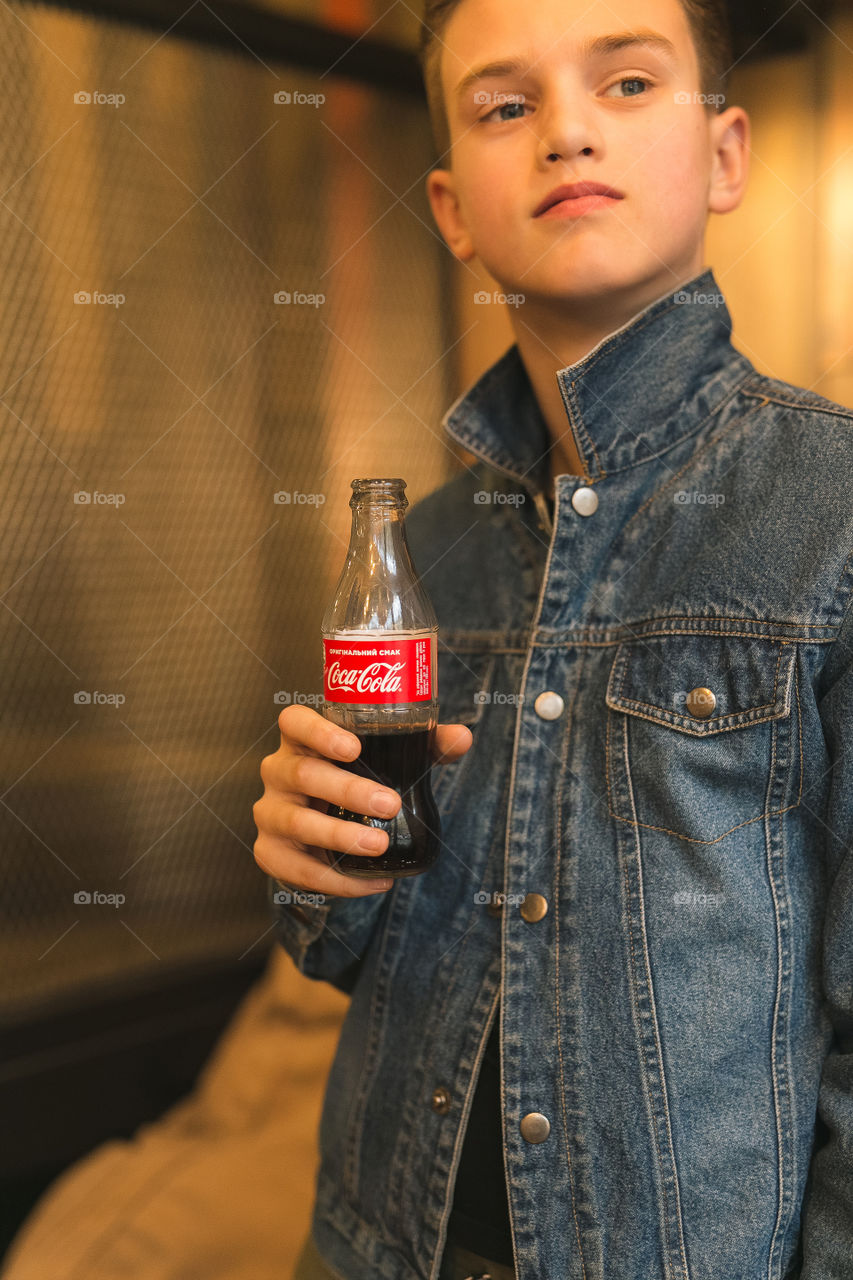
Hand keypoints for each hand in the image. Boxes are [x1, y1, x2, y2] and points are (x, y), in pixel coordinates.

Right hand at [253, 704, 472, 897]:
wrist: (320, 832)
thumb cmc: (356, 779)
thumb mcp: (389, 760)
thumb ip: (425, 747)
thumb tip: (461, 738)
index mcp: (302, 740)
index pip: (294, 722)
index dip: (317, 731)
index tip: (353, 747)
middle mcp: (278, 771)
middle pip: (302, 774)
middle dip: (347, 790)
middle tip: (389, 804)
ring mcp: (270, 812)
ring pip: (296, 821)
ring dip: (339, 836)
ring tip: (378, 845)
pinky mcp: (270, 852)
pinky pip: (297, 869)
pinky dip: (336, 880)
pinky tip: (373, 882)